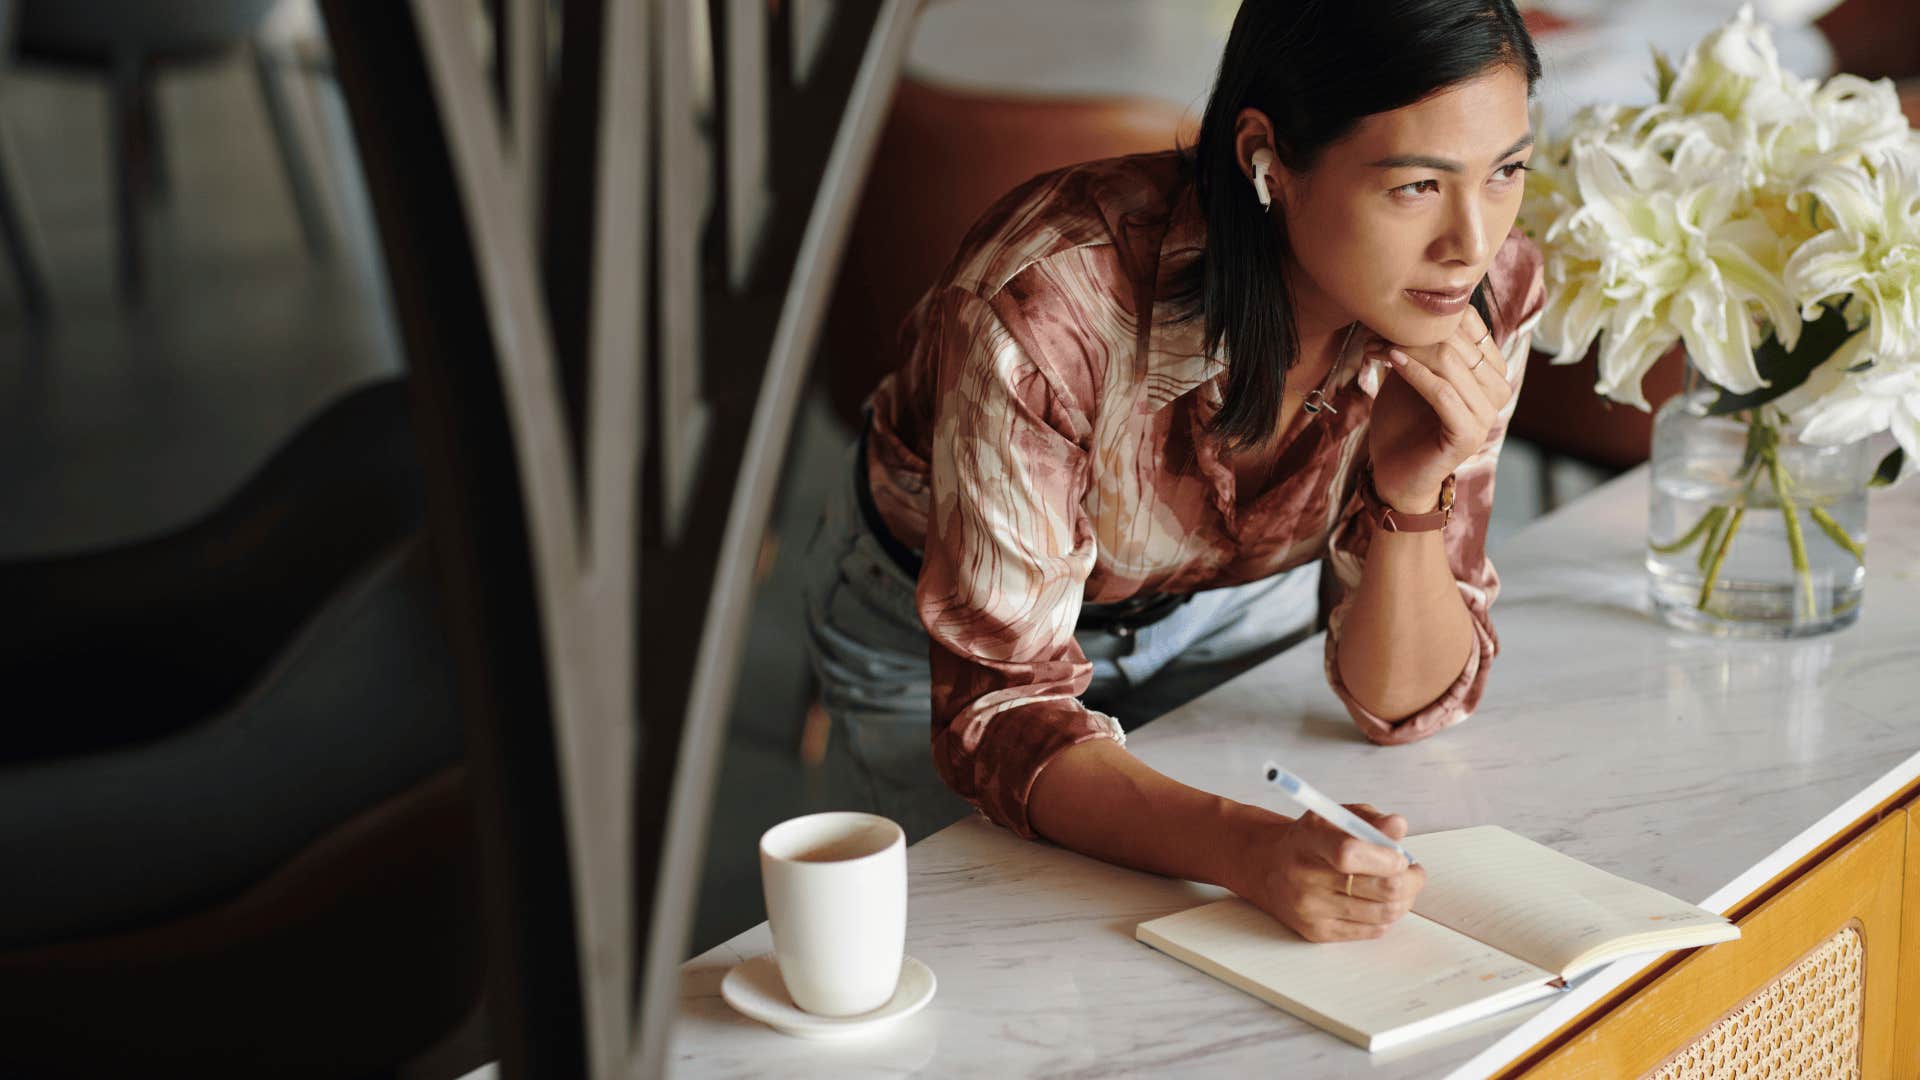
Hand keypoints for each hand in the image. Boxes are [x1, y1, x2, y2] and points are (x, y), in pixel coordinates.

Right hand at [1229, 804, 1426, 942]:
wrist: (1266, 866)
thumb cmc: (1308, 840)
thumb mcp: (1335, 816)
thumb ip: (1369, 820)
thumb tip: (1398, 826)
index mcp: (1309, 840)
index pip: (1349, 853)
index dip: (1386, 857)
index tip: (1400, 855)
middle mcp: (1304, 877)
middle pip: (1380, 889)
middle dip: (1410, 880)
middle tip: (1412, 872)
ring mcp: (1310, 909)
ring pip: (1384, 913)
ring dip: (1403, 899)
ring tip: (1399, 886)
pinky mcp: (1316, 932)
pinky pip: (1372, 931)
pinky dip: (1386, 916)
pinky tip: (1378, 901)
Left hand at [1362, 305, 1510, 513]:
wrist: (1394, 473)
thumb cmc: (1402, 421)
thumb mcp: (1411, 372)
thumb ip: (1418, 344)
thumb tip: (1401, 306)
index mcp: (1491, 370)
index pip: (1472, 325)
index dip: (1432, 315)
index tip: (1391, 316)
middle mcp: (1498, 389)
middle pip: (1459, 342)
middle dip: (1414, 333)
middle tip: (1376, 331)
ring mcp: (1488, 414)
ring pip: (1451, 364)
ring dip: (1409, 350)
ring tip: (1377, 345)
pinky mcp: (1469, 435)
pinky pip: (1443, 393)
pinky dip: (1415, 373)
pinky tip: (1391, 360)